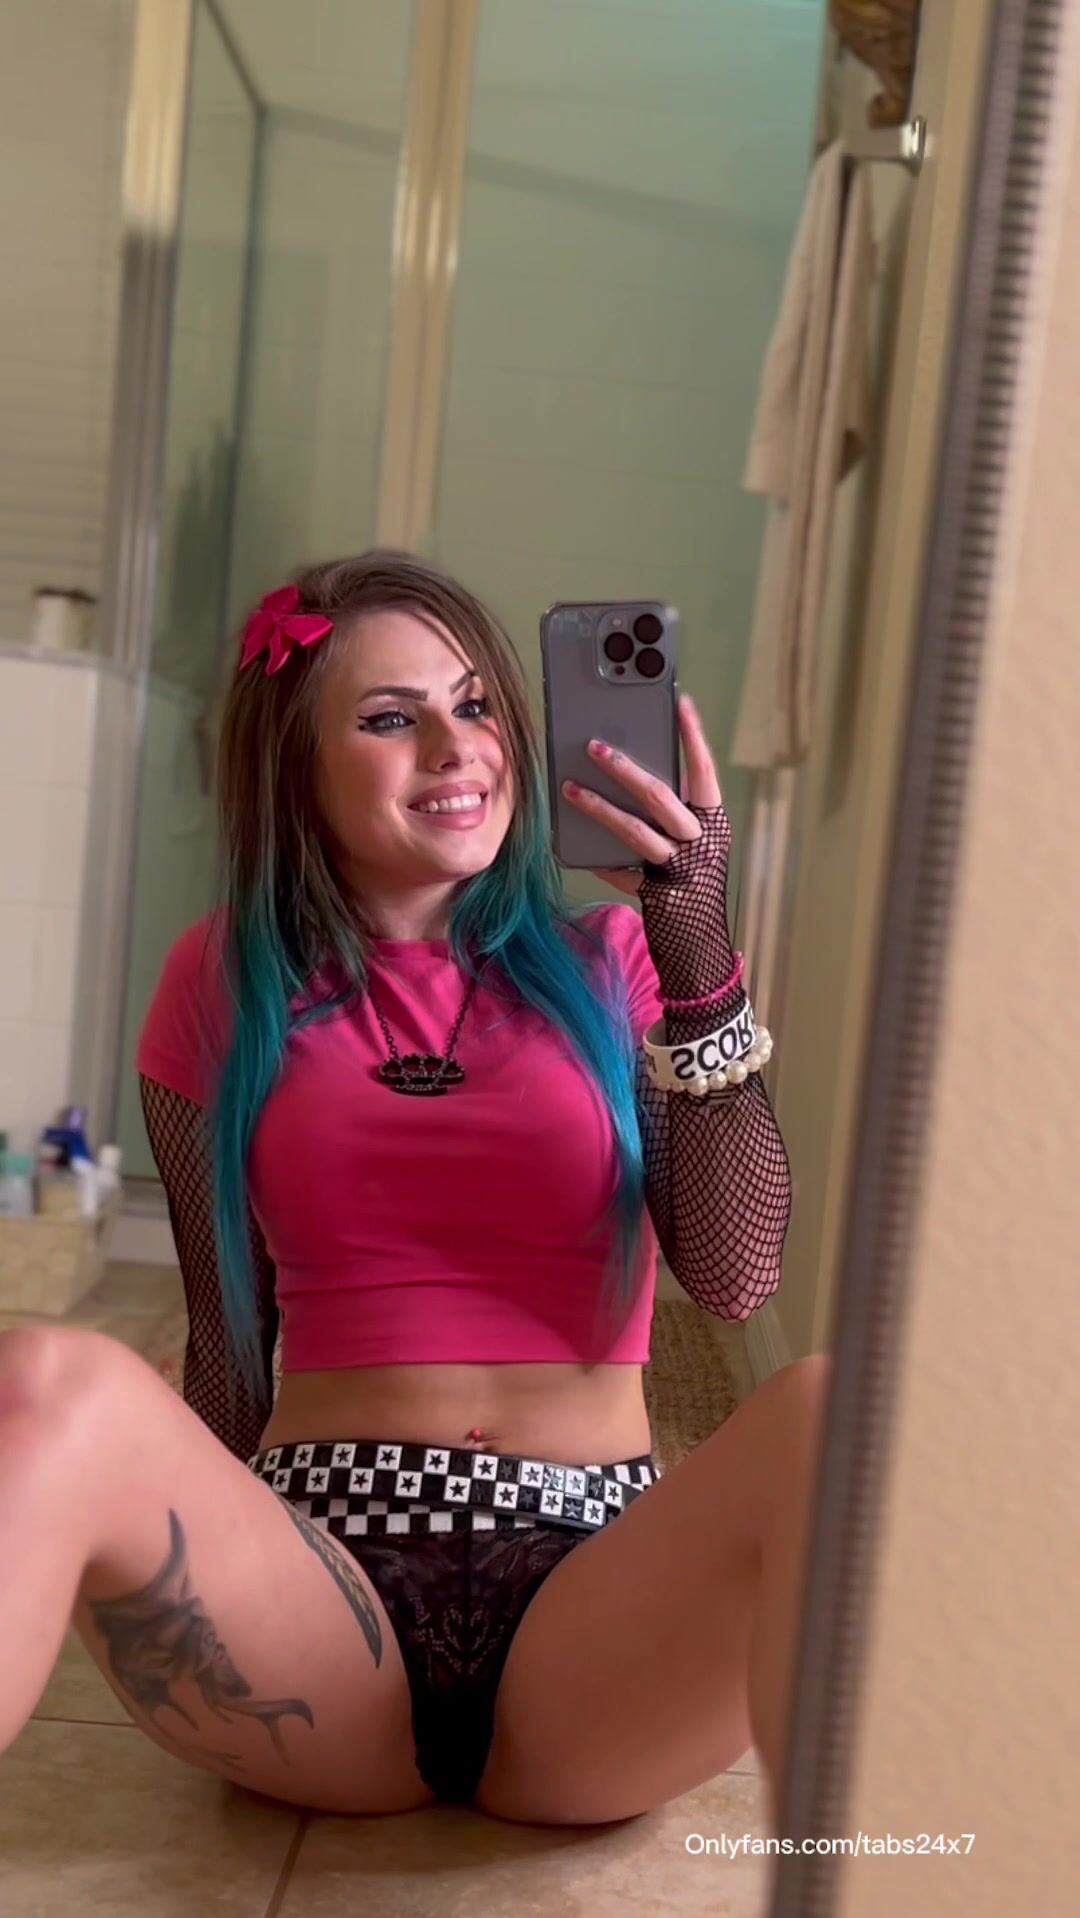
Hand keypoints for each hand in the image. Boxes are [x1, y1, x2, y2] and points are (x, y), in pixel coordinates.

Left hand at [562, 694, 723, 894]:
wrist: (699, 942)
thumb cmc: (693, 877)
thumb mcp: (694, 836)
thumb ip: (675, 805)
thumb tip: (629, 765)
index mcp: (713, 820)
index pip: (704, 770)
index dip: (693, 736)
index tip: (680, 701)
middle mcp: (699, 842)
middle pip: (659, 796)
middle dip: (624, 769)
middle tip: (594, 746)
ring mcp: (677, 869)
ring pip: (633, 831)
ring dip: (598, 807)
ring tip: (570, 787)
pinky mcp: (654, 894)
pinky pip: (619, 871)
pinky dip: (597, 858)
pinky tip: (574, 843)